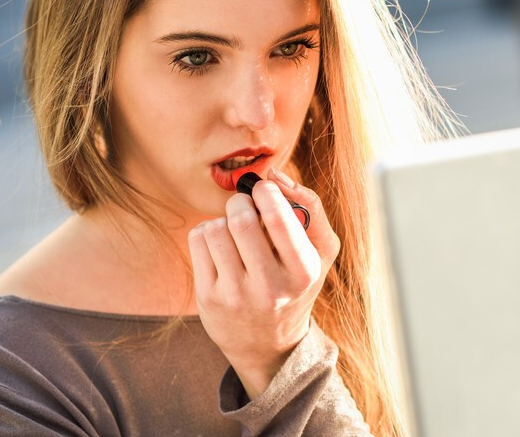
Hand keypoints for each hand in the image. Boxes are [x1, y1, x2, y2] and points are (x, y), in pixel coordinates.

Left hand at [188, 167, 339, 398]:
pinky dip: (207, 232)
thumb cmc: (296, 283)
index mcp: (303, 271)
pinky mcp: (208, 298)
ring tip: (234, 231)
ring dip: (223, 219)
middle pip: (242, 219)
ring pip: (215, 228)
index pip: (280, 219)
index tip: (264, 188)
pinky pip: (198, 240)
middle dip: (241, 201)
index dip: (267, 192)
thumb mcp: (320, 252)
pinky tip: (220, 245)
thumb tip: (276, 176)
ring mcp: (235, 295)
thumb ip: (311, 208)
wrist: (269, 343)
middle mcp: (270, 287)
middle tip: (246, 206)